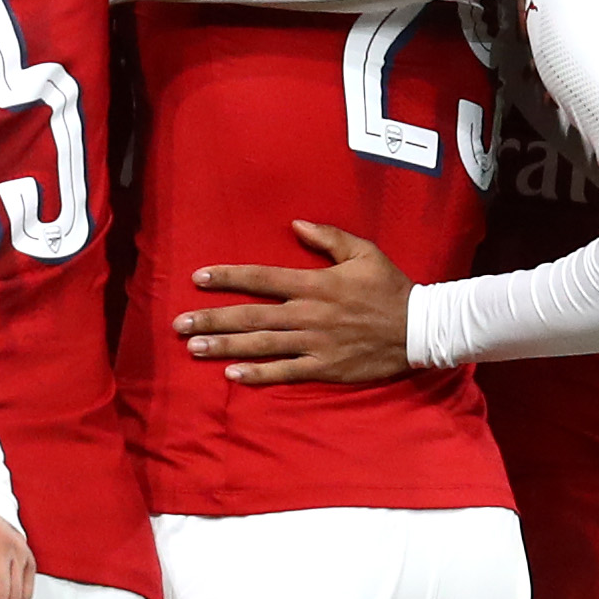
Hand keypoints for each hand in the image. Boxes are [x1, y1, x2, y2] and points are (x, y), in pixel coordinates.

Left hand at [172, 222, 415, 384]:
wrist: (420, 329)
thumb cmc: (391, 288)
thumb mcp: (363, 252)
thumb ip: (328, 238)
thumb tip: (296, 224)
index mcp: (315, 283)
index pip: (262, 277)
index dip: (228, 277)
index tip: (198, 278)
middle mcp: (308, 314)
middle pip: (251, 314)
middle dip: (212, 317)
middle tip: (178, 323)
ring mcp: (314, 343)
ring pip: (261, 344)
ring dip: (225, 346)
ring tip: (193, 348)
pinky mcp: (324, 368)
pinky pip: (286, 372)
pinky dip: (258, 374)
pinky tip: (232, 374)